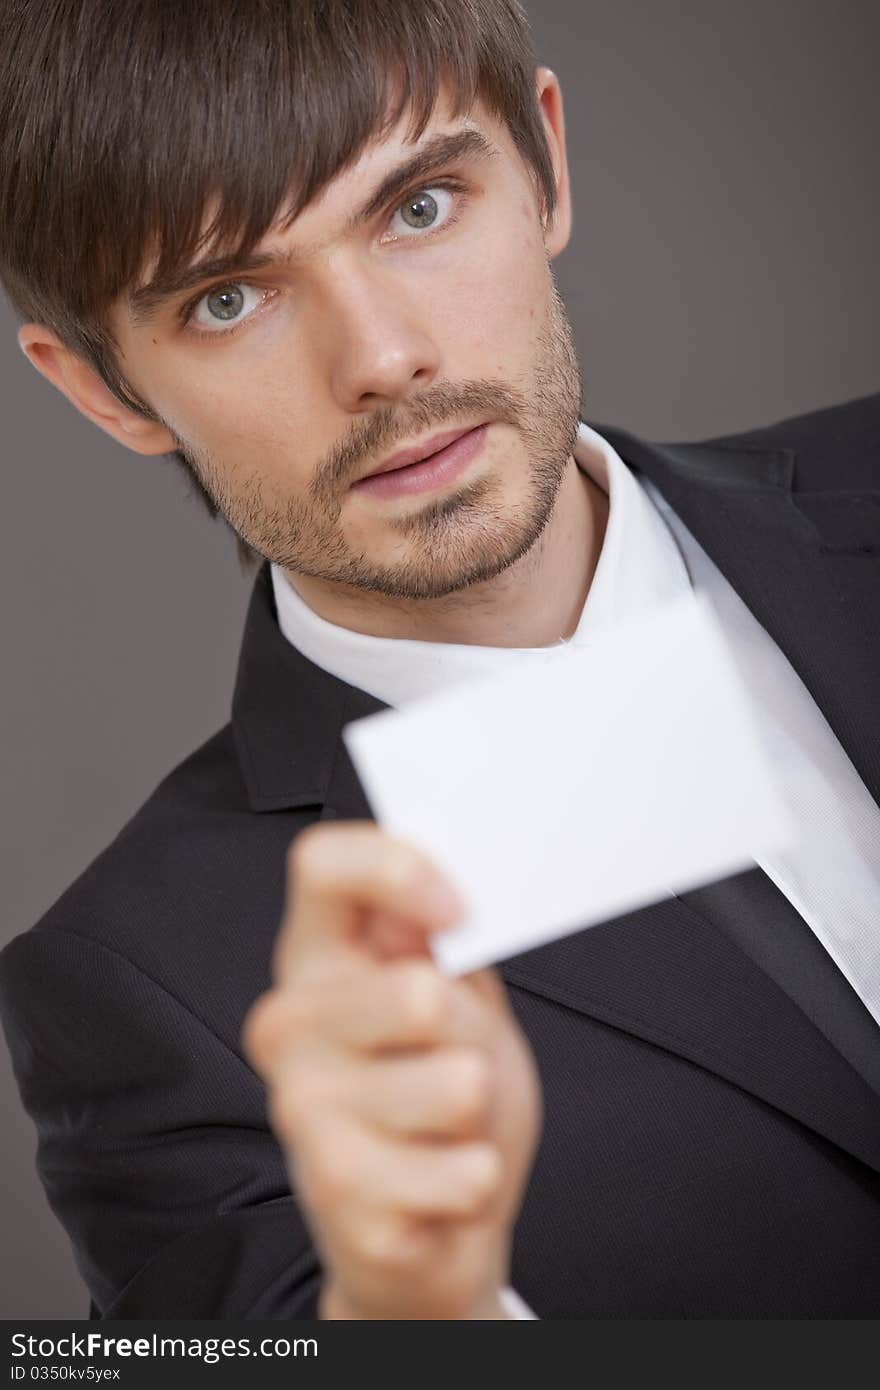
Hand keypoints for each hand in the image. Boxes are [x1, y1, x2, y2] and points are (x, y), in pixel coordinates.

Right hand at [241, 821, 542, 1318]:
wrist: (430, 1228)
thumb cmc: (442, 1094)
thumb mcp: (457, 997)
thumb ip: (435, 940)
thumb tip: (429, 902)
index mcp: (313, 961)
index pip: (322, 865)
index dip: (398, 869)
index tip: (458, 910)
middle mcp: (287, 1030)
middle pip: (419, 993)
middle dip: (474, 1037)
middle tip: (458, 1067)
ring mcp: (303, 1117)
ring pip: (458, 1084)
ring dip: (482, 1115)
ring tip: (448, 1129)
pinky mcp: (340, 1200)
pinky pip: (465, 1172)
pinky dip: (477, 1181)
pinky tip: (440, 1187)